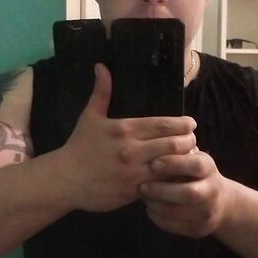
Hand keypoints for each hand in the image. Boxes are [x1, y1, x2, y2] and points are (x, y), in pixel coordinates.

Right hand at [60, 63, 196, 212]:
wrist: (64, 179)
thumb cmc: (79, 147)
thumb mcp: (89, 117)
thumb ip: (101, 93)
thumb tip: (101, 66)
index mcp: (125, 129)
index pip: (164, 124)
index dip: (183, 124)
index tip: (191, 124)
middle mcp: (132, 150)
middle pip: (174, 144)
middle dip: (189, 142)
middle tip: (193, 141)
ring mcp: (134, 172)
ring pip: (171, 165)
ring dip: (184, 161)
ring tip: (189, 158)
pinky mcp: (133, 191)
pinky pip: (160, 185)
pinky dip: (171, 180)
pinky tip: (177, 177)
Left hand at [139, 149, 235, 237]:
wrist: (220, 202)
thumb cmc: (195, 174)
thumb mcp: (191, 158)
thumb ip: (175, 154)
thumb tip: (150, 148)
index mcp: (209, 168)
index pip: (195, 165)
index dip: (174, 164)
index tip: (153, 163)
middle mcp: (212, 191)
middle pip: (189, 193)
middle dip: (162, 190)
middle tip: (143, 186)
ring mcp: (208, 213)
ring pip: (179, 213)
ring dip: (156, 205)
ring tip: (144, 198)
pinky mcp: (199, 229)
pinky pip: (174, 226)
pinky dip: (158, 217)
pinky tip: (150, 208)